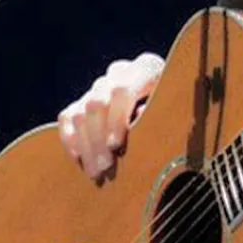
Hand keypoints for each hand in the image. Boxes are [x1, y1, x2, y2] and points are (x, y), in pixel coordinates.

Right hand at [58, 53, 164, 177]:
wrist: (162, 88)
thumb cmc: (174, 101)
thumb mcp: (174, 102)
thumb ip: (158, 110)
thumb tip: (138, 118)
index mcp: (145, 69)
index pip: (122, 90)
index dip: (116, 119)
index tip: (116, 147)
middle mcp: (118, 73)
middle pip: (97, 103)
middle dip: (98, 139)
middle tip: (105, 169)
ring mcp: (99, 85)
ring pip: (80, 113)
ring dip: (86, 146)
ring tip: (96, 173)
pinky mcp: (84, 98)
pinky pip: (68, 116)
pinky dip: (70, 139)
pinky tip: (79, 159)